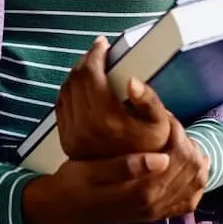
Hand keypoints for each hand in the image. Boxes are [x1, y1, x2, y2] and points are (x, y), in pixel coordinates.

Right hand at [22, 117, 210, 223]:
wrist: (64, 207)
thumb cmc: (74, 183)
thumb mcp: (92, 170)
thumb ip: (126, 166)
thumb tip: (161, 158)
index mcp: (142, 191)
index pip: (178, 157)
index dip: (176, 131)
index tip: (163, 114)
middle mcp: (155, 204)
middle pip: (191, 169)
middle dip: (187, 141)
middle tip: (171, 123)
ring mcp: (157, 211)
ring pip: (194, 184)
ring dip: (194, 159)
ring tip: (180, 139)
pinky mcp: (154, 213)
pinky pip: (187, 201)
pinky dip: (194, 183)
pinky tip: (191, 168)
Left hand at [54, 36, 168, 159]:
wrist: (136, 179)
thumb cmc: (153, 148)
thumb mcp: (161, 123)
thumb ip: (149, 99)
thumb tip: (131, 80)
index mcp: (105, 119)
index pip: (90, 74)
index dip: (95, 54)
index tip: (103, 43)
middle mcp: (83, 127)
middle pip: (76, 79)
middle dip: (86, 61)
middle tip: (97, 52)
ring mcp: (72, 134)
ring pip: (65, 90)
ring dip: (76, 73)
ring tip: (91, 66)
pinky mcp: (66, 139)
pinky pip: (61, 105)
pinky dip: (69, 89)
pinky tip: (81, 85)